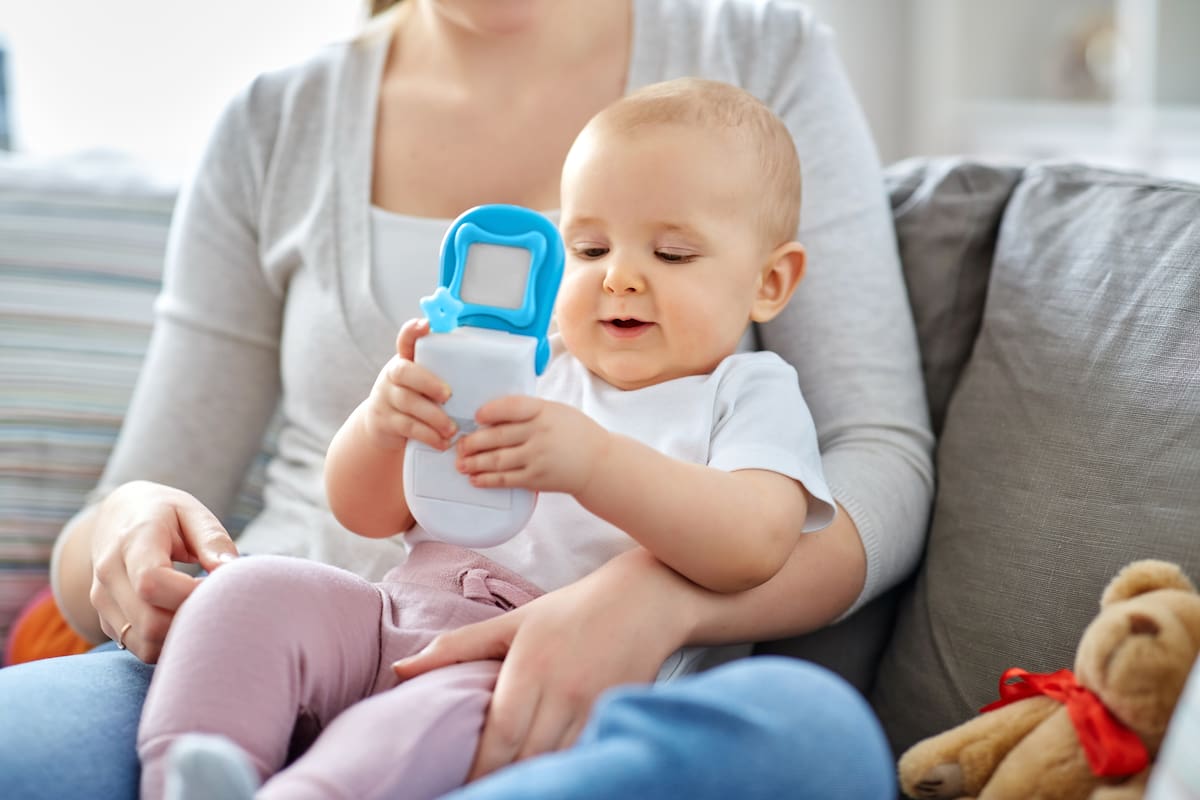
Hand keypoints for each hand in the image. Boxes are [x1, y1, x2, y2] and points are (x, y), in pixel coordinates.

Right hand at [89, 480, 237, 661]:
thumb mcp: (192, 513)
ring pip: (145, 645)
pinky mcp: (106, 620)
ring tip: (203, 612)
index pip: (151, 583)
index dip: (190, 594)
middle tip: (218, 604)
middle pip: (150, 623)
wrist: (119, 516)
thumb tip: (232, 573)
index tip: (219, 587)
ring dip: (182, 638)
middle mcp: (109, 574)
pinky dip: (168, 643)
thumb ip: (213, 542)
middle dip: (192, 621)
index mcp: (132, 541)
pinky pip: (140, 648)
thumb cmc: (164, 514)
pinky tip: (186, 620)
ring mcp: (103, 601)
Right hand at [363, 318, 456, 451]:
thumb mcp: (422, 381)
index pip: (405, 339)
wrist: (382, 426)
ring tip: (452, 429)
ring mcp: (385, 398)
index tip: (425, 324)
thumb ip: (442, 372)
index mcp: (405, 360)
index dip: (412, 331)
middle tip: (448, 395)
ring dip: (434, 417)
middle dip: (428, 382)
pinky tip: (442, 441)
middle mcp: (392, 375)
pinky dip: (428, 435)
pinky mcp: (384, 421)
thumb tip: (486, 370)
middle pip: (404, 372)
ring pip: (408, 402)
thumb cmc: (416, 398)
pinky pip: (407, 427)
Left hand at [392, 548, 690, 779]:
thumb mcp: (512, 622)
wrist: (644, 600)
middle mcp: (563, 691)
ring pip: (559, 761)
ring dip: (536, 778)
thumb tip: (401, 670)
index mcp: (530, 667)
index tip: (463, 786)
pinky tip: (551, 776)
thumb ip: (457, 648)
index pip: (502, 734)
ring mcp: (594, 707)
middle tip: (482, 791)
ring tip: (512, 786)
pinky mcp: (616, 714)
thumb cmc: (570, 610)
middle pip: (529, 756)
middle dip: (504, 781)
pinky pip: (587, 754)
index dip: (482, 769)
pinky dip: (567, 769)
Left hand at [456, 396, 607, 493]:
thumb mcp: (556, 411)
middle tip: (459, 445)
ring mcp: (537, 458)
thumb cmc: (575, 433)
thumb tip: (492, 413)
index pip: (511, 407)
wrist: (598, 463)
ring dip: (474, 463)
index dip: (489, 411)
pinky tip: (475, 479)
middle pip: (497, 436)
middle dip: (472, 442)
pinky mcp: (536, 479)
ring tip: (461, 463)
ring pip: (497, 460)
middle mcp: (539, 433)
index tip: (476, 416)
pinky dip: (487, 480)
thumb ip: (528, 410)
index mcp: (544, 411)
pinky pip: (506, 479)